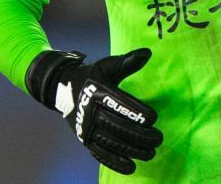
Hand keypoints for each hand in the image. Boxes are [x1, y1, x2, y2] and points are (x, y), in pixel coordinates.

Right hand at [26, 48, 162, 174]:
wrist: (62, 89)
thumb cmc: (92, 76)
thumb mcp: (107, 66)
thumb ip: (127, 61)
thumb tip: (147, 53)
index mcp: (97, 91)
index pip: (118, 104)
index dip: (136, 112)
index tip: (153, 118)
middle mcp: (89, 112)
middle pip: (116, 126)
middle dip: (139, 135)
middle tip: (158, 138)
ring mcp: (86, 128)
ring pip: (110, 142)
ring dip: (131, 150)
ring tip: (151, 152)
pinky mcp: (84, 140)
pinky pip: (100, 154)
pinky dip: (115, 162)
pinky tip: (131, 167)